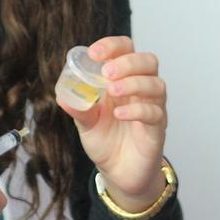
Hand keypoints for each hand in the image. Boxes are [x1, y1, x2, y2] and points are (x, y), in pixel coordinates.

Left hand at [57, 36, 167, 210]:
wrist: (118, 173)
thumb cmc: (105, 141)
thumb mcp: (86, 122)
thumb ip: (78, 107)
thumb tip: (62, 95)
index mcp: (123, 79)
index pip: (126, 49)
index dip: (112, 46)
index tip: (94, 53)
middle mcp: (141, 89)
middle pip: (148, 61)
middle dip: (128, 62)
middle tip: (106, 72)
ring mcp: (152, 107)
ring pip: (156, 84)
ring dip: (134, 83)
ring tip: (112, 91)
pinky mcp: (157, 128)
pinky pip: (154, 113)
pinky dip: (137, 110)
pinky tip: (119, 114)